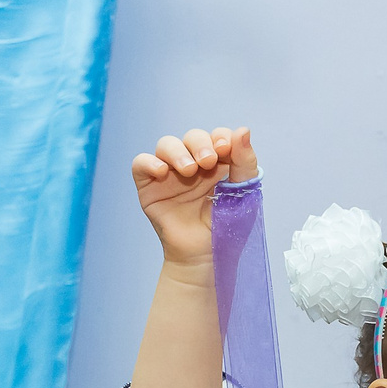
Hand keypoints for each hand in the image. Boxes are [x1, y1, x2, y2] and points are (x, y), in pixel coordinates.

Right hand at [132, 126, 257, 268]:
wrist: (204, 257)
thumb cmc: (225, 229)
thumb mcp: (243, 195)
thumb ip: (245, 163)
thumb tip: (243, 130)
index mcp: (218, 164)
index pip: (217, 137)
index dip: (221, 137)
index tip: (226, 150)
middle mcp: (192, 164)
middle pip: (192, 136)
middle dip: (201, 143)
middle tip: (208, 162)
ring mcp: (169, 174)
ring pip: (166, 144)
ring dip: (178, 151)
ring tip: (189, 170)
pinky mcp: (149, 186)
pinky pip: (141, 163)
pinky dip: (149, 162)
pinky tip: (162, 172)